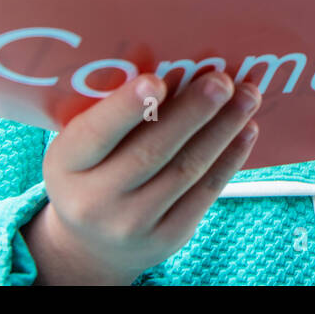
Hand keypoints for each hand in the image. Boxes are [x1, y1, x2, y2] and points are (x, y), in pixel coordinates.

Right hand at [21, 70, 260, 284]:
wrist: (92, 246)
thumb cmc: (93, 173)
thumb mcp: (82, 148)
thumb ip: (113, 114)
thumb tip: (175, 67)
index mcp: (66, 165)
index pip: (95, 134)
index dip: (125, 109)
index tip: (156, 81)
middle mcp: (94, 200)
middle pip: (151, 151)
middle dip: (192, 112)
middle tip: (222, 81)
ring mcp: (132, 224)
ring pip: (186, 169)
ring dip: (223, 128)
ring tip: (248, 97)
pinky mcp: (168, 236)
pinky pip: (205, 192)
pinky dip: (230, 157)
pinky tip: (246, 130)